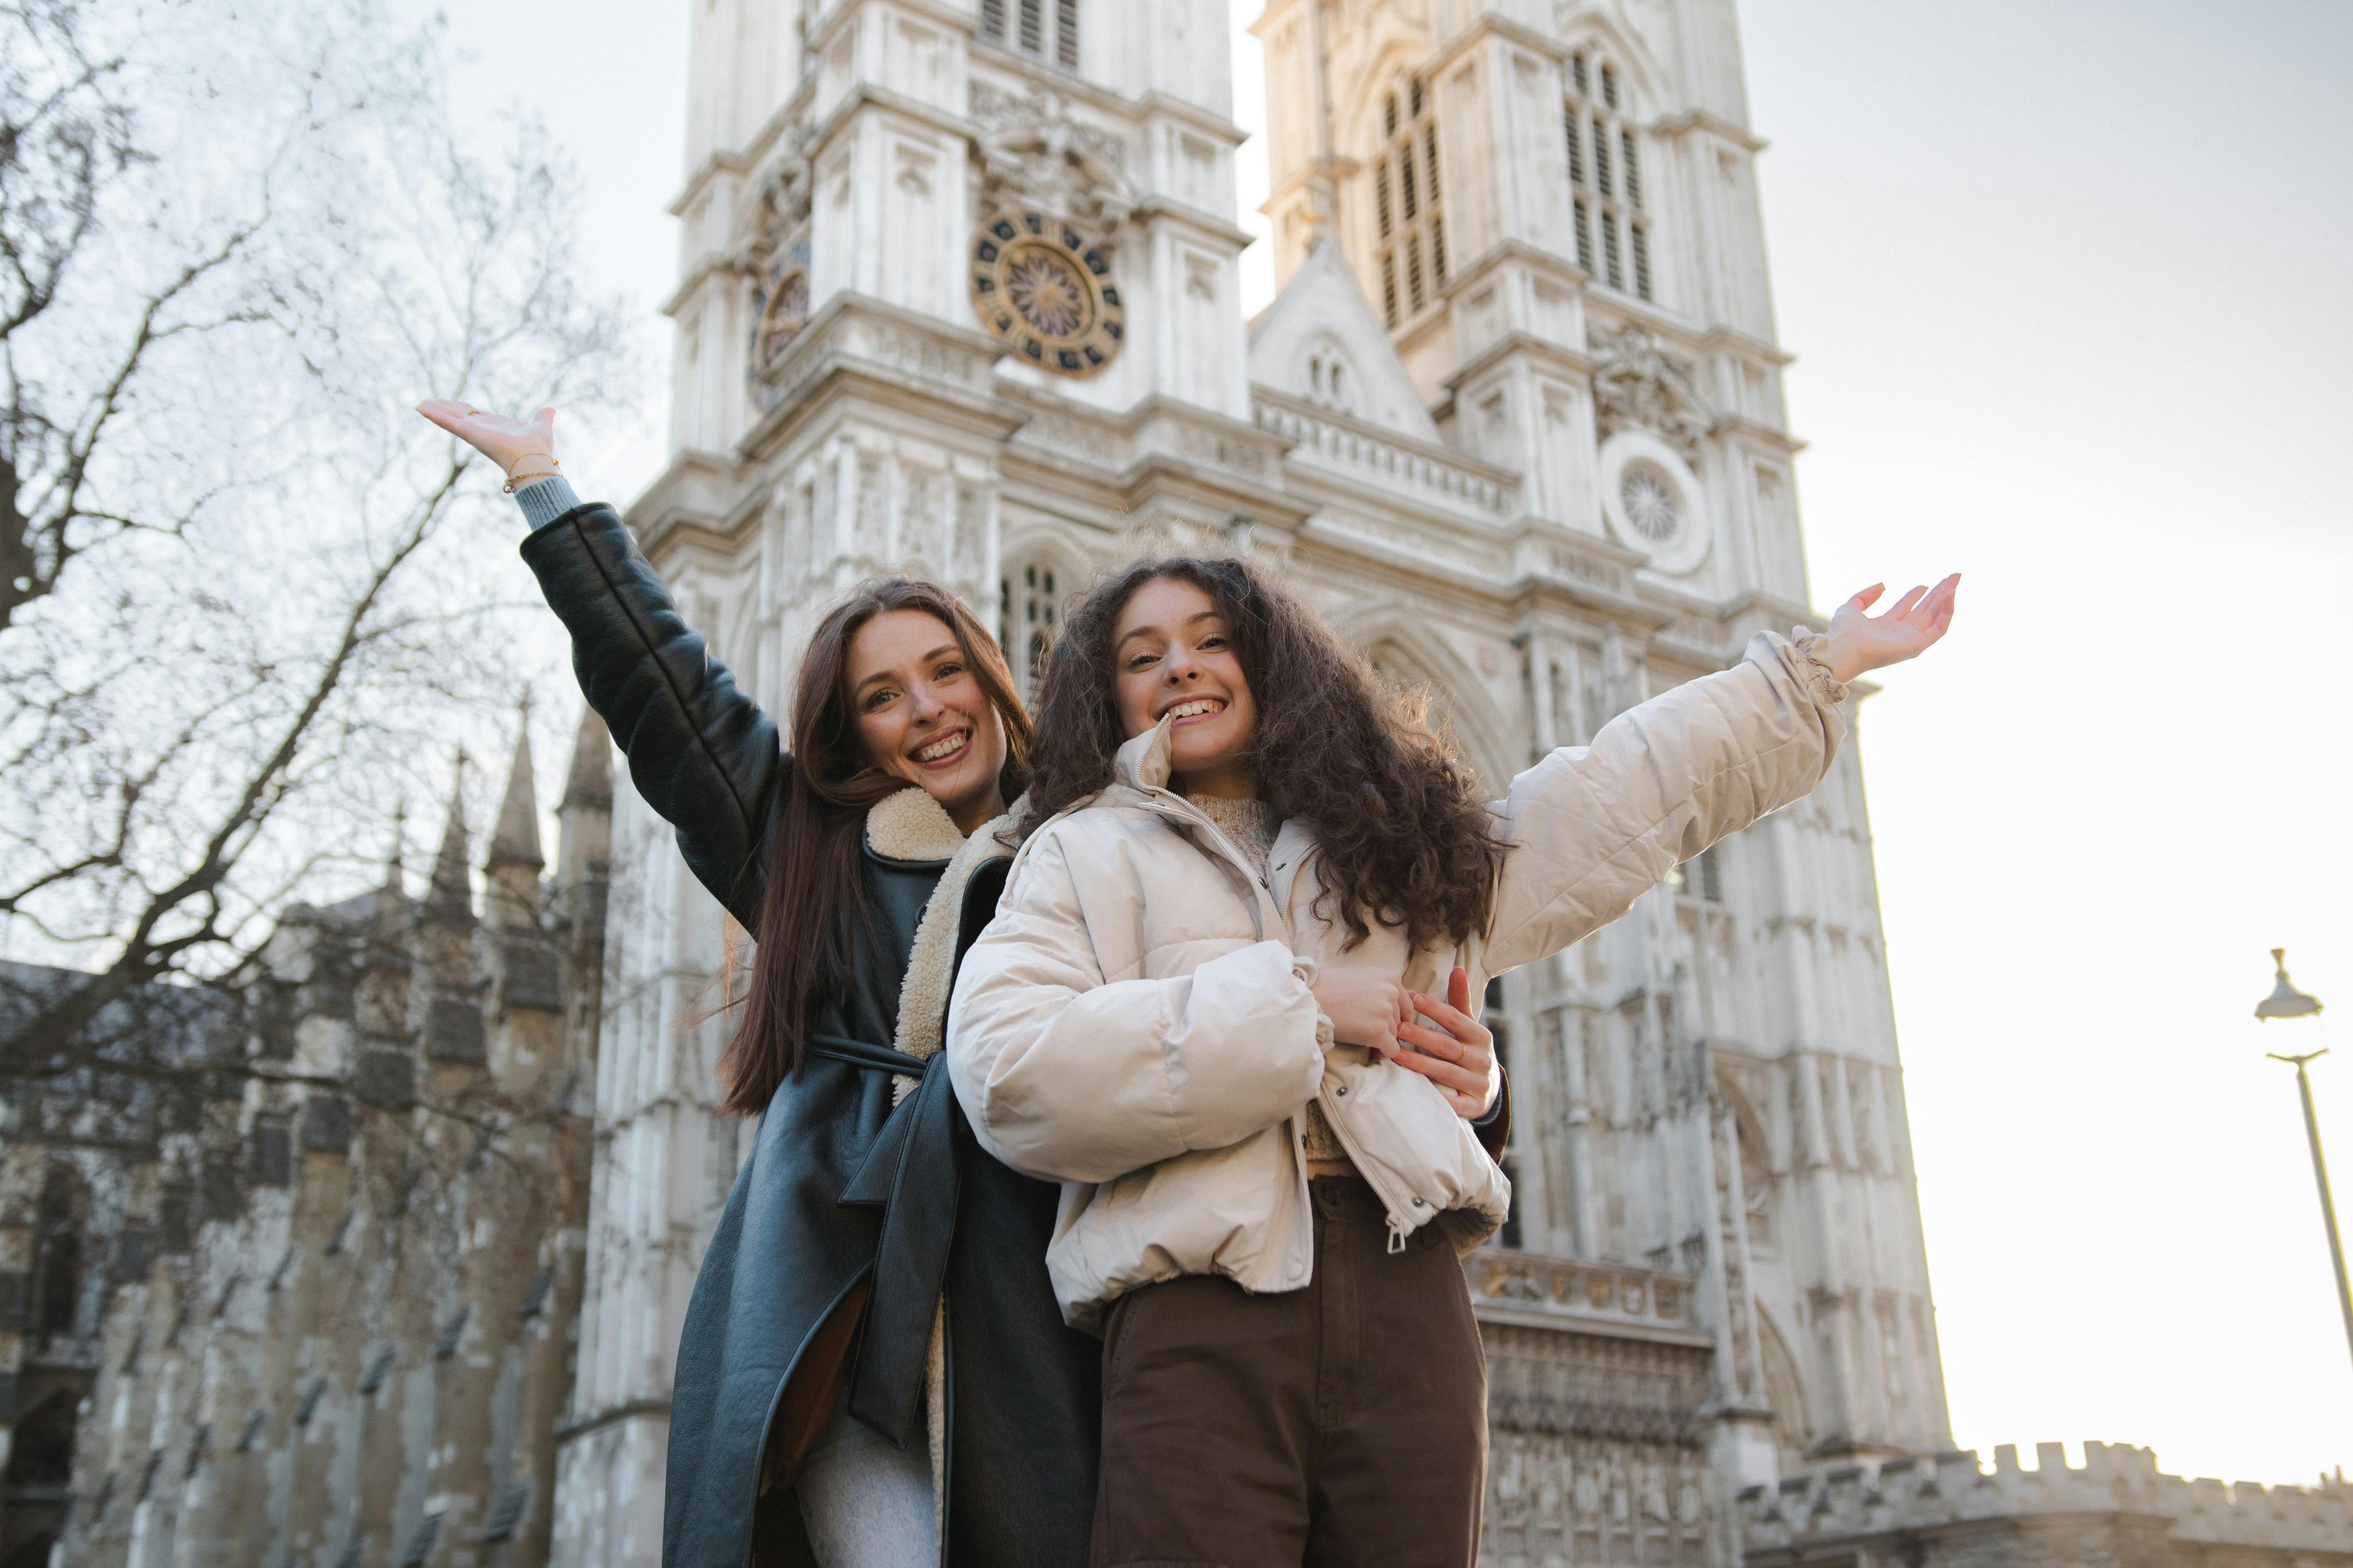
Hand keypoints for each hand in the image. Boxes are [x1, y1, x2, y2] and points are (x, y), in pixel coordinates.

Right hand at [415, 401, 558, 482]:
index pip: (476, 416)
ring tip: (420, 404)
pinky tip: (420, 408)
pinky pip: (447, 422)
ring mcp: (473, 432)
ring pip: (449, 418)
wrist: (533, 460)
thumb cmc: (538, 448)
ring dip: (435, 411)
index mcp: (496, 427)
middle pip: (460, 416)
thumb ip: (542, 417)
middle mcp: (482, 430)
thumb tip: (550, 410)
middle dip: (446, 408)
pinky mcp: (468, 433)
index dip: (465, 409)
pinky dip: (433, 415)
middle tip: (431, 402)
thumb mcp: (540, 426)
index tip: (455, 404)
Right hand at [1309, 966, 1410, 1057]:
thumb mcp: (1361, 978)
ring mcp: (1385, 1012)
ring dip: (1382, 1041)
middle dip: (1386, 1029)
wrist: (1308, 997)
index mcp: (1390, 978)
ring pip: (1394, 1036)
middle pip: (1399, 1021)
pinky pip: (1391, 1050)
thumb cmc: (1327, 986)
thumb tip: (1389, 1007)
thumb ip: (1379, 989)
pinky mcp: (1378, 1031)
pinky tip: (1371, 1051)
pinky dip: (1383, 1053)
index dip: (1394, 1016)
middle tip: (1367, 1032)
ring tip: (1363, 1039)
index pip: (1405, 1005)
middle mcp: (1392, 993)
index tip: (1380, 1022)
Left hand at [1395, 967, 1495, 1118]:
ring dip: (1419, 1063)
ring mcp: (1479, 1084)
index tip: (1412, 998)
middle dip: (1422, 1036)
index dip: (1435, 1009)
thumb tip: (1456, 968)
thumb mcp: (1468, 1026)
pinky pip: (1454, 1103)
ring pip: (1446, 1072)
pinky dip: (1436, 1097)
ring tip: (1395, 1054)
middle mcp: (1483, 1060)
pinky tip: (1414, 1090)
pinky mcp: (1474, 1106)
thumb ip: (1459, 1000)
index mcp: (1482, 1037)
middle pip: (1448, 1047)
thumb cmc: (1470, 1049)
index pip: (1457, 1020)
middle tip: (1397, 1028)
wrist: (1488, 1087)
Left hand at [1823, 574, 1958, 682]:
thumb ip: (1865, 596)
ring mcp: (1910, 640)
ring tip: (1954, 582)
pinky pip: (1938, 628)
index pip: (1906, 609)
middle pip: (1924, 611)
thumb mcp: (1851, 606)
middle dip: (1938, 594)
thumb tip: (1884, 585)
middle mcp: (1899, 634)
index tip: (1925, 584)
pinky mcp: (1917, 645)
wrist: (1843, 649)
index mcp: (1885, 627)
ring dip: (1946, 599)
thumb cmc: (1842, 632)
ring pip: (1934, 617)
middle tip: (1951, 577)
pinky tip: (1950, 594)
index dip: (1916, 595)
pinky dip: (1947, 611)